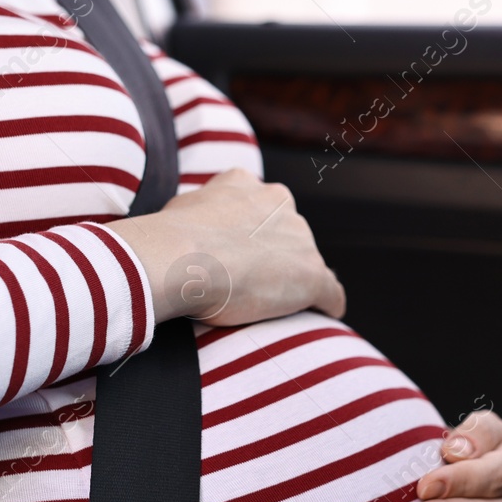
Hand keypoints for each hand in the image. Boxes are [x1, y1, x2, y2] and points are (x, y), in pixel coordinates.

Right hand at [104, 168, 345, 326]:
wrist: (181, 258)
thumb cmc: (170, 238)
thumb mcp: (184, 209)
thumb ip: (204, 211)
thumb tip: (197, 222)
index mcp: (249, 187)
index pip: (263, 210)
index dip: (254, 236)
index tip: (243, 256)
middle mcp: (281, 204)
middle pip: (289, 234)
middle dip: (277, 256)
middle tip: (252, 285)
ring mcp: (300, 239)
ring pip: (308, 262)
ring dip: (296, 281)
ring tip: (275, 306)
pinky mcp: (312, 274)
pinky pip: (330, 292)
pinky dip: (328, 304)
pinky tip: (325, 314)